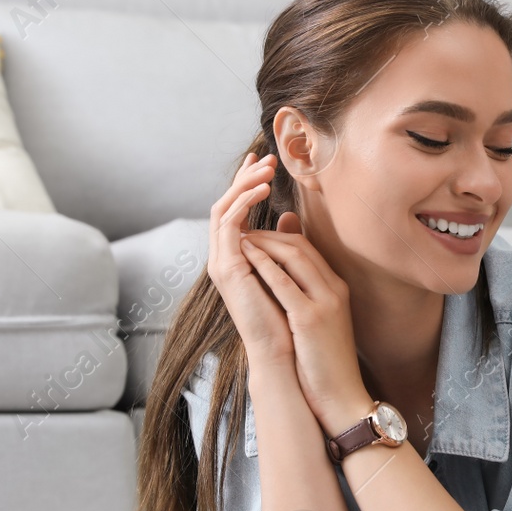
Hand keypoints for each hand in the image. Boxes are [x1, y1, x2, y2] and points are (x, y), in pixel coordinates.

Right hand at [207, 153, 293, 371]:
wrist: (285, 353)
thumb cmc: (289, 318)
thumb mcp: (288, 269)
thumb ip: (285, 243)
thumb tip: (290, 218)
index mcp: (236, 258)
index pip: (235, 211)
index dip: (246, 184)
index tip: (264, 162)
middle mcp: (224, 258)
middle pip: (225, 205)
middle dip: (244, 177)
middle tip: (265, 156)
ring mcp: (221, 263)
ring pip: (223, 209)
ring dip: (244, 184)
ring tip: (267, 168)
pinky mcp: (227, 268)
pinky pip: (230, 224)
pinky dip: (244, 203)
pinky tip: (263, 189)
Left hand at [239, 224, 372, 434]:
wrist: (342, 396)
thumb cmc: (325, 364)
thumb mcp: (319, 324)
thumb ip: (305, 298)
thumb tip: (283, 282)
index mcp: (337, 290)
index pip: (308, 249)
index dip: (280, 237)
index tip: (256, 237)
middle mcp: (334, 290)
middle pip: (301, 246)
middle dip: (270, 234)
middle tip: (243, 231)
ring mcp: (325, 302)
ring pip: (294, 256)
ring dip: (264, 242)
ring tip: (240, 238)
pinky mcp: (311, 318)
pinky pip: (284, 282)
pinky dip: (264, 264)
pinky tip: (246, 256)